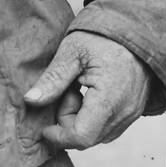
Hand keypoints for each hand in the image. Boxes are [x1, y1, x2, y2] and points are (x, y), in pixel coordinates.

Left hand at [25, 31, 152, 149]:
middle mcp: (125, 110)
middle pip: (88, 138)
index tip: (46, 123)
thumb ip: (53, 79)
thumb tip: (30, 101)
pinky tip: (91, 94)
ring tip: (80, 89)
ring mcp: (133, 112)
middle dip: (69, 122)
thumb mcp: (72, 51)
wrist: (133, 27)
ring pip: (98, 135)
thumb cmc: (103, 36)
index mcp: (110, 96)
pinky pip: (109, 128)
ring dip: (81, 120)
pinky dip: (94, 118)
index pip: (82, 136)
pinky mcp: (135, 111)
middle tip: (67, 91)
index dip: (59, 135)